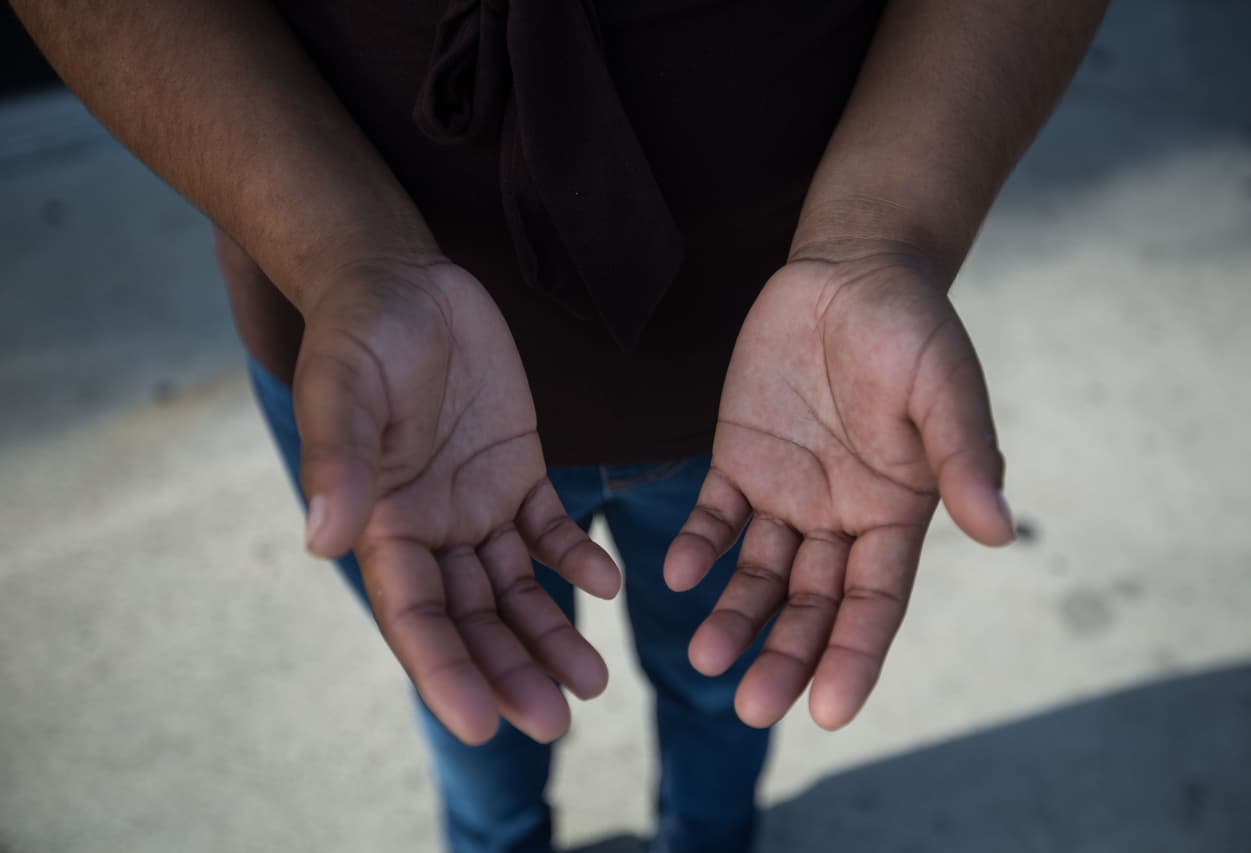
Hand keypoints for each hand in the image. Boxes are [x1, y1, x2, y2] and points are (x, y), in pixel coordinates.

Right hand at [294, 258, 621, 744]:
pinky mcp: (516, 471)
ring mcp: (475, 503)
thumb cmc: (360, 332)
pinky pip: (548, 527)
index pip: (414, 614)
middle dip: (509, 669)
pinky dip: (574, 558)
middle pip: (471, 616)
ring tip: (593, 680)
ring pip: (515, 587)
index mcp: (380, 522)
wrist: (403, 281)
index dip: (445, 669)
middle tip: (556, 719)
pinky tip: (606, 583)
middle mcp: (429, 527)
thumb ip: (339, 460)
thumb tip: (322, 539)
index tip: (483, 723)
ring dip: (550, 633)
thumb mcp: (345, 388)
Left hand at [664, 248, 1013, 730]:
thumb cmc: (911, 329)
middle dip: (784, 657)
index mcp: (896, 514)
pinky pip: (717, 516)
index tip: (829, 713)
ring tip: (704, 656)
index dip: (854, 658)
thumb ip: (963, 456)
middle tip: (750, 707)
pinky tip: (680, 573)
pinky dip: (701, 545)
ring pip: (759, 574)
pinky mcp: (739, 460)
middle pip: (811, 606)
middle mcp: (840, 518)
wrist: (850, 272)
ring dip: (734, 616)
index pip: (875, 604)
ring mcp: (787, 493)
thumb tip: (999, 531)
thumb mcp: (945, 387)